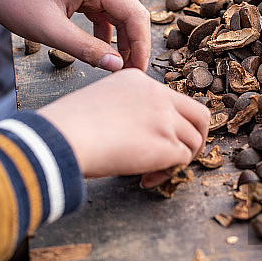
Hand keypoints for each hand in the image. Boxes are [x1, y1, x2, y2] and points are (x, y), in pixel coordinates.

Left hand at [0, 0, 149, 71]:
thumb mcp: (49, 31)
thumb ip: (86, 50)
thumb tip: (117, 67)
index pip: (135, 15)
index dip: (141, 46)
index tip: (138, 73)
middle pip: (131, 13)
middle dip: (134, 45)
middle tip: (130, 75)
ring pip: (119, 14)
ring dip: (121, 40)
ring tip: (117, 67)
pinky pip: (104, 12)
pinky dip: (106, 32)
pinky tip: (100, 51)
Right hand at [39, 69, 209, 178]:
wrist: (64, 137)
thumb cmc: (69, 126)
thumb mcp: (100, 102)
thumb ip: (126, 111)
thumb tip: (135, 135)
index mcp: (138, 80)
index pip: (170, 100)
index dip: (166, 123)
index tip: (147, 140)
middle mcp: (157, 95)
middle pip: (198, 114)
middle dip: (195, 138)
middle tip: (178, 156)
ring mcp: (164, 118)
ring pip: (193, 140)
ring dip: (177, 161)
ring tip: (151, 173)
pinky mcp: (166, 143)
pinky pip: (183, 160)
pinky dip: (168, 174)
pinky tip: (145, 180)